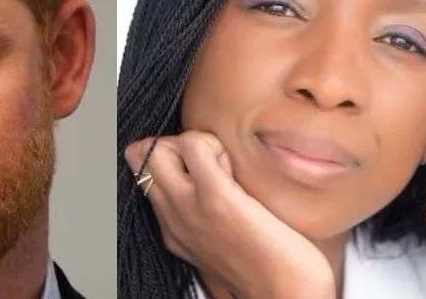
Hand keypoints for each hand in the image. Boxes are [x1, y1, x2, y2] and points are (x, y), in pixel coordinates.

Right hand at [125, 130, 335, 298]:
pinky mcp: (215, 197)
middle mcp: (171, 216)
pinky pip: (194, 144)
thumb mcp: (221, 245)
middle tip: (209, 161)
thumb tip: (217, 189)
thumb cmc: (269, 270)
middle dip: (172, 144)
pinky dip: (212, 143)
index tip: (200, 169)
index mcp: (173, 228)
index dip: (168, 158)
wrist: (286, 296)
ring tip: (223, 165)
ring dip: (191, 142)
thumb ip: (205, 220)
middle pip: (139, 155)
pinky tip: (234, 167)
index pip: (143, 175)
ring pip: (156, 147)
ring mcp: (189, 206)